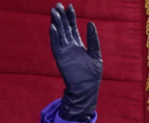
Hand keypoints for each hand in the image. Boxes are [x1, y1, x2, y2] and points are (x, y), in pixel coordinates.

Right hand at [50, 3, 101, 121]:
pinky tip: (52, 27)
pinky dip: (54, 36)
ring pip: (59, 34)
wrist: (86, 89)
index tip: (70, 6)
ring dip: (56, 23)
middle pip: (64, 28)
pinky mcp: (61, 58)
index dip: (71, 17)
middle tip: (57, 5)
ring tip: (54, 12)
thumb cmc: (92, 75)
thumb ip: (93, 39)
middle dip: (61, 17)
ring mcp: (64, 52)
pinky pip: (56, 45)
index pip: (73, 28)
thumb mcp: (96, 54)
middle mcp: (70, 47)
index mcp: (78, 45)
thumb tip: (90, 23)